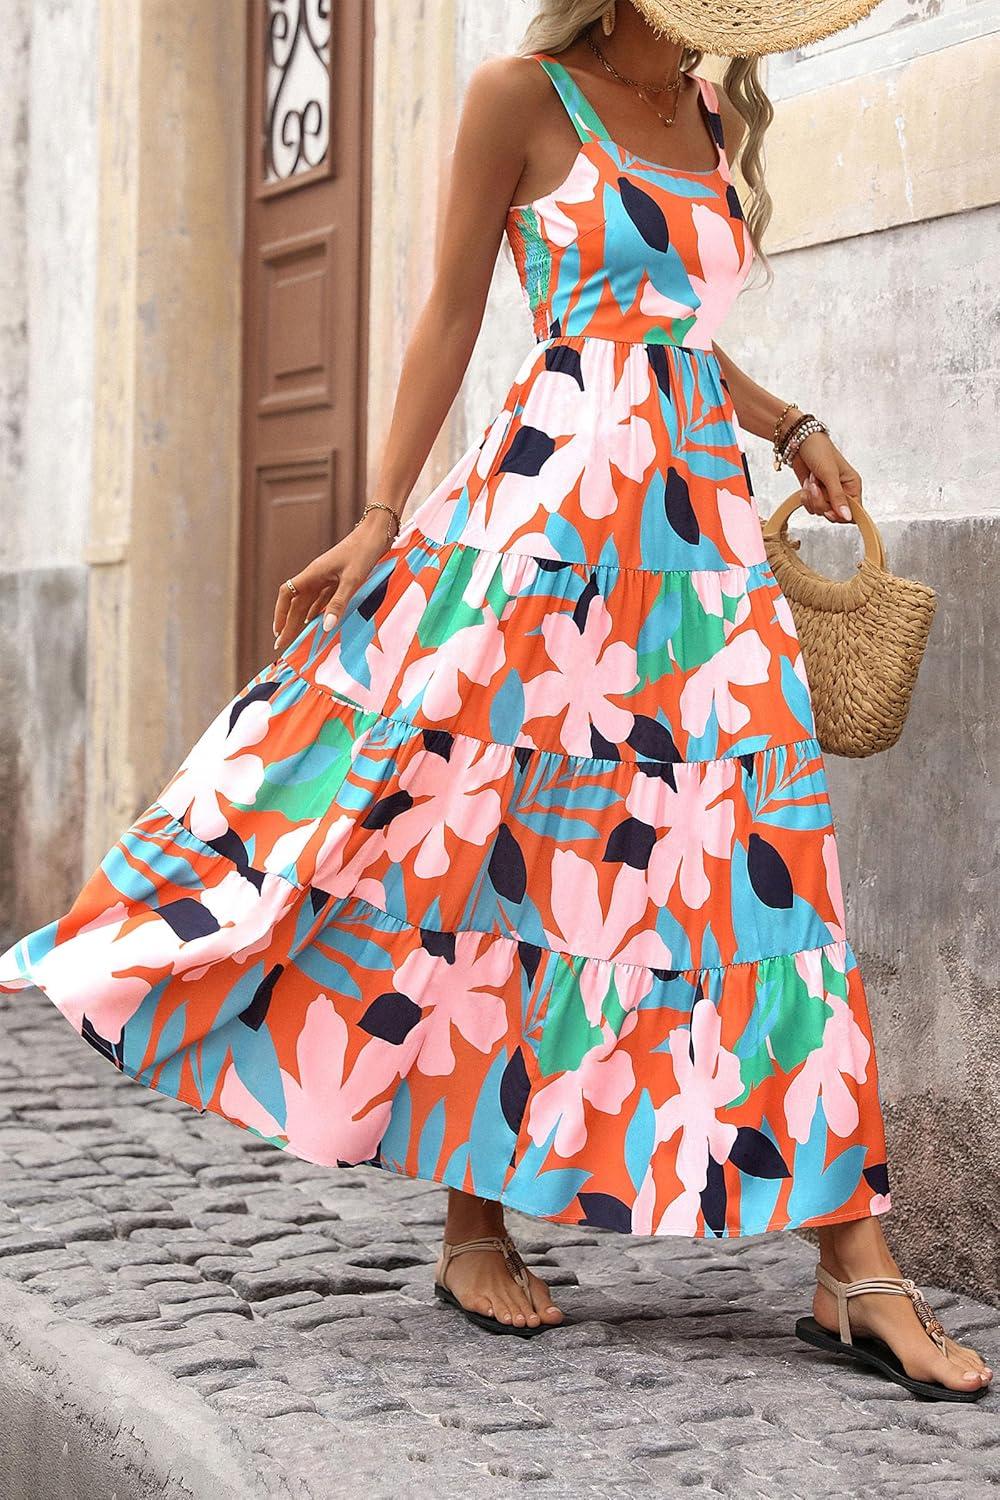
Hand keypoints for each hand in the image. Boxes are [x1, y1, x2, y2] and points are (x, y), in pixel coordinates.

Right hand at [271, 511, 397, 654]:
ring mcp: (326, 577)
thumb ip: (339, 603)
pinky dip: (318, 612)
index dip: (280, 614)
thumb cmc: (364, 552)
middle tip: (284, 646)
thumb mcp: (353, 580)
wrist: (376, 533)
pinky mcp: (338, 578)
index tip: (278, 632)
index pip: (287, 595)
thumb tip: (326, 627)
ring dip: (302, 620)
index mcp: (313, 574)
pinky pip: (323, 598)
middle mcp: (316, 576)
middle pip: (297, 603)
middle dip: (289, 624)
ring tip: (297, 639)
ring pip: (308, 602)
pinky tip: (318, 623)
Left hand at [791, 433, 860, 523]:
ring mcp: (827, 494)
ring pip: (821, 511)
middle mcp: (842, 491)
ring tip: (811, 480)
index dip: (842, 515)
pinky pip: (811, 507)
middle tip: (816, 488)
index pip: (855, 512)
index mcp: (852, 485)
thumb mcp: (830, 474)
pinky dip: (805, 498)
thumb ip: (838, 497)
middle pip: (835, 514)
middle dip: (821, 503)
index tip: (830, 510)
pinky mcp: (815, 495)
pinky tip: (806, 483)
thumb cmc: (819, 450)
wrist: (799, 442)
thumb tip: (848, 517)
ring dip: (812, 498)